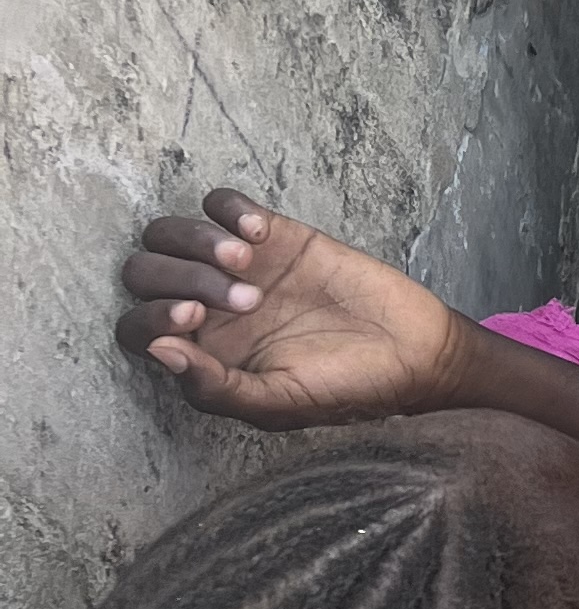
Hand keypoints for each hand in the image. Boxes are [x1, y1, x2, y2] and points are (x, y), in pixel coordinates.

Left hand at [117, 192, 475, 426]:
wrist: (412, 352)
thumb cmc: (345, 389)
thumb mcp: (278, 404)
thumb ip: (214, 387)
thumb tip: (159, 351)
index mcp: (200, 352)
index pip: (136, 326)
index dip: (151, 315)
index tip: (195, 318)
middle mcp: (206, 308)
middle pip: (143, 272)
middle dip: (177, 277)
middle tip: (239, 296)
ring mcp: (235, 268)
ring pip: (171, 233)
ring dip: (198, 240)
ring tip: (247, 260)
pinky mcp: (272, 235)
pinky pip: (221, 204)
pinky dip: (230, 209)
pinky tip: (264, 233)